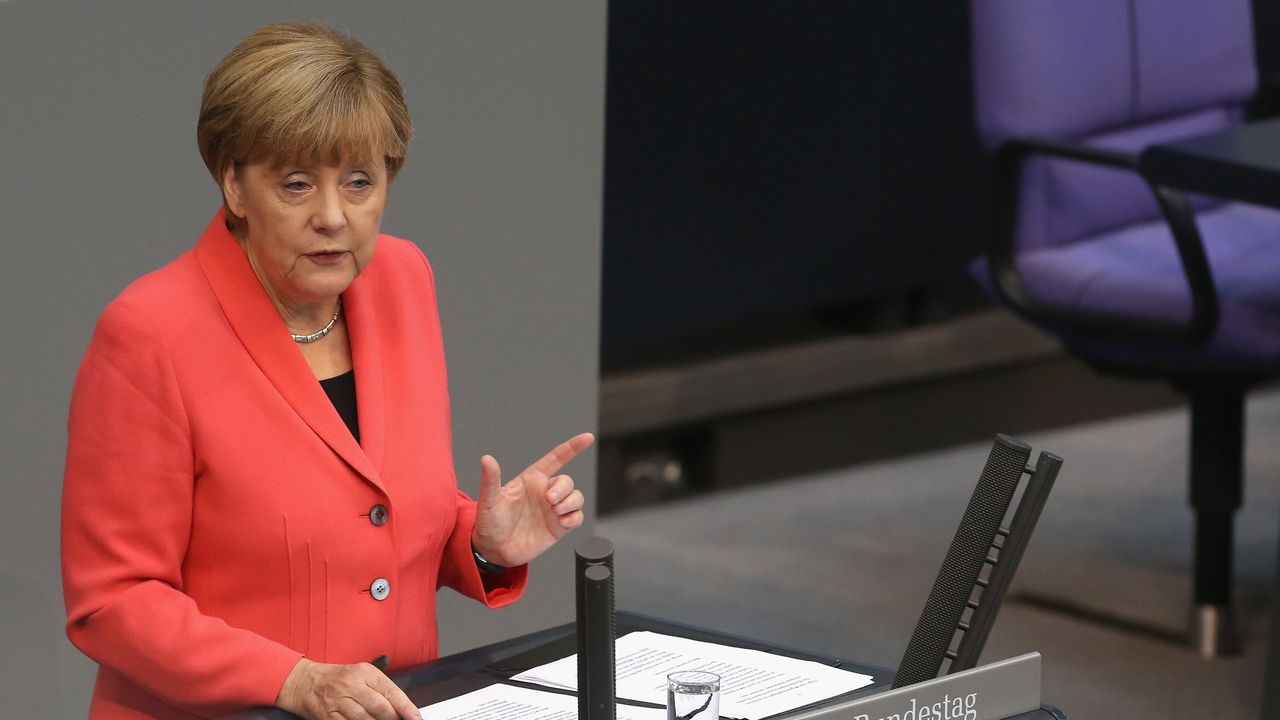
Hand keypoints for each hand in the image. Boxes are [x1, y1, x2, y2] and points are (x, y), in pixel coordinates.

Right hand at [276, 658, 419, 719]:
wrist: (305, 682)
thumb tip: (401, 709)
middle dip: (393, 719)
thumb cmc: (337, 679)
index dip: (407, 708)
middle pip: (380, 708)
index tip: (416, 718)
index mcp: (365, 673)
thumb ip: (380, 690)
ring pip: (365, 719)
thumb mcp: (361, 675)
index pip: (392, 692)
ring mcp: (339, 701)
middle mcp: (352, 685)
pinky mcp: (328, 715)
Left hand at [472, 432, 594, 566]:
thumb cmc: (490, 522)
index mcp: (532, 479)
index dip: (573, 447)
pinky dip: (574, 518)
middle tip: (550, 500)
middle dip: (563, 488)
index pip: (556, 458)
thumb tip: (486, 459)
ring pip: (576, 497)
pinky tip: (561, 522)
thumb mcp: (489, 500)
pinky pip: (577, 517)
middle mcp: (545, 492)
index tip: (587, 438)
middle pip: (567, 481)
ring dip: (570, 503)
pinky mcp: (559, 527)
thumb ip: (491, 480)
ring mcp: (553, 510)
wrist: (495, 550)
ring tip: (555, 512)